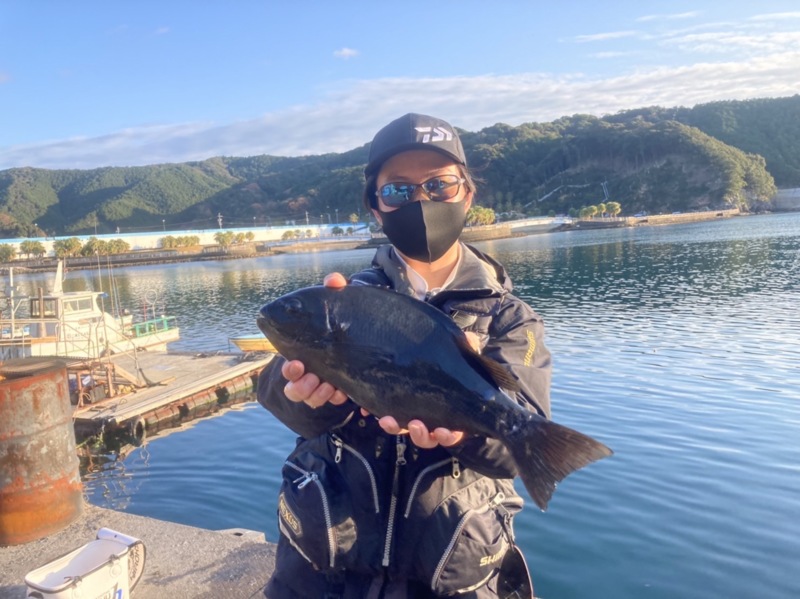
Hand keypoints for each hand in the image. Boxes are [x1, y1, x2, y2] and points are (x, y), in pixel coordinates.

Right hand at [280, 271, 347, 407]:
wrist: (370, 335)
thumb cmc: (344, 320)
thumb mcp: (340, 306)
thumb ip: (335, 292)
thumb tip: (333, 280)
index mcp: (304, 354)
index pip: (289, 368)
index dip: (289, 370)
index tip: (297, 363)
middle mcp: (311, 373)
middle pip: (295, 391)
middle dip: (302, 387)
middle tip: (314, 378)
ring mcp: (325, 385)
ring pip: (312, 400)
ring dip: (318, 396)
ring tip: (331, 387)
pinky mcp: (342, 391)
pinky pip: (336, 403)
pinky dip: (338, 399)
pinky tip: (345, 392)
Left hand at [363, 331, 476, 446]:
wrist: (431, 355)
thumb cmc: (451, 361)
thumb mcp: (461, 352)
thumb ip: (468, 347)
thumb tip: (471, 340)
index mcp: (452, 414)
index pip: (452, 433)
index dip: (448, 436)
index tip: (443, 431)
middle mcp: (432, 420)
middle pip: (427, 438)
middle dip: (421, 435)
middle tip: (415, 425)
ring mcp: (412, 415)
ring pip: (404, 431)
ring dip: (396, 428)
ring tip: (387, 420)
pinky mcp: (394, 407)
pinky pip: (386, 416)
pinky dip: (377, 414)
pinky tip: (366, 409)